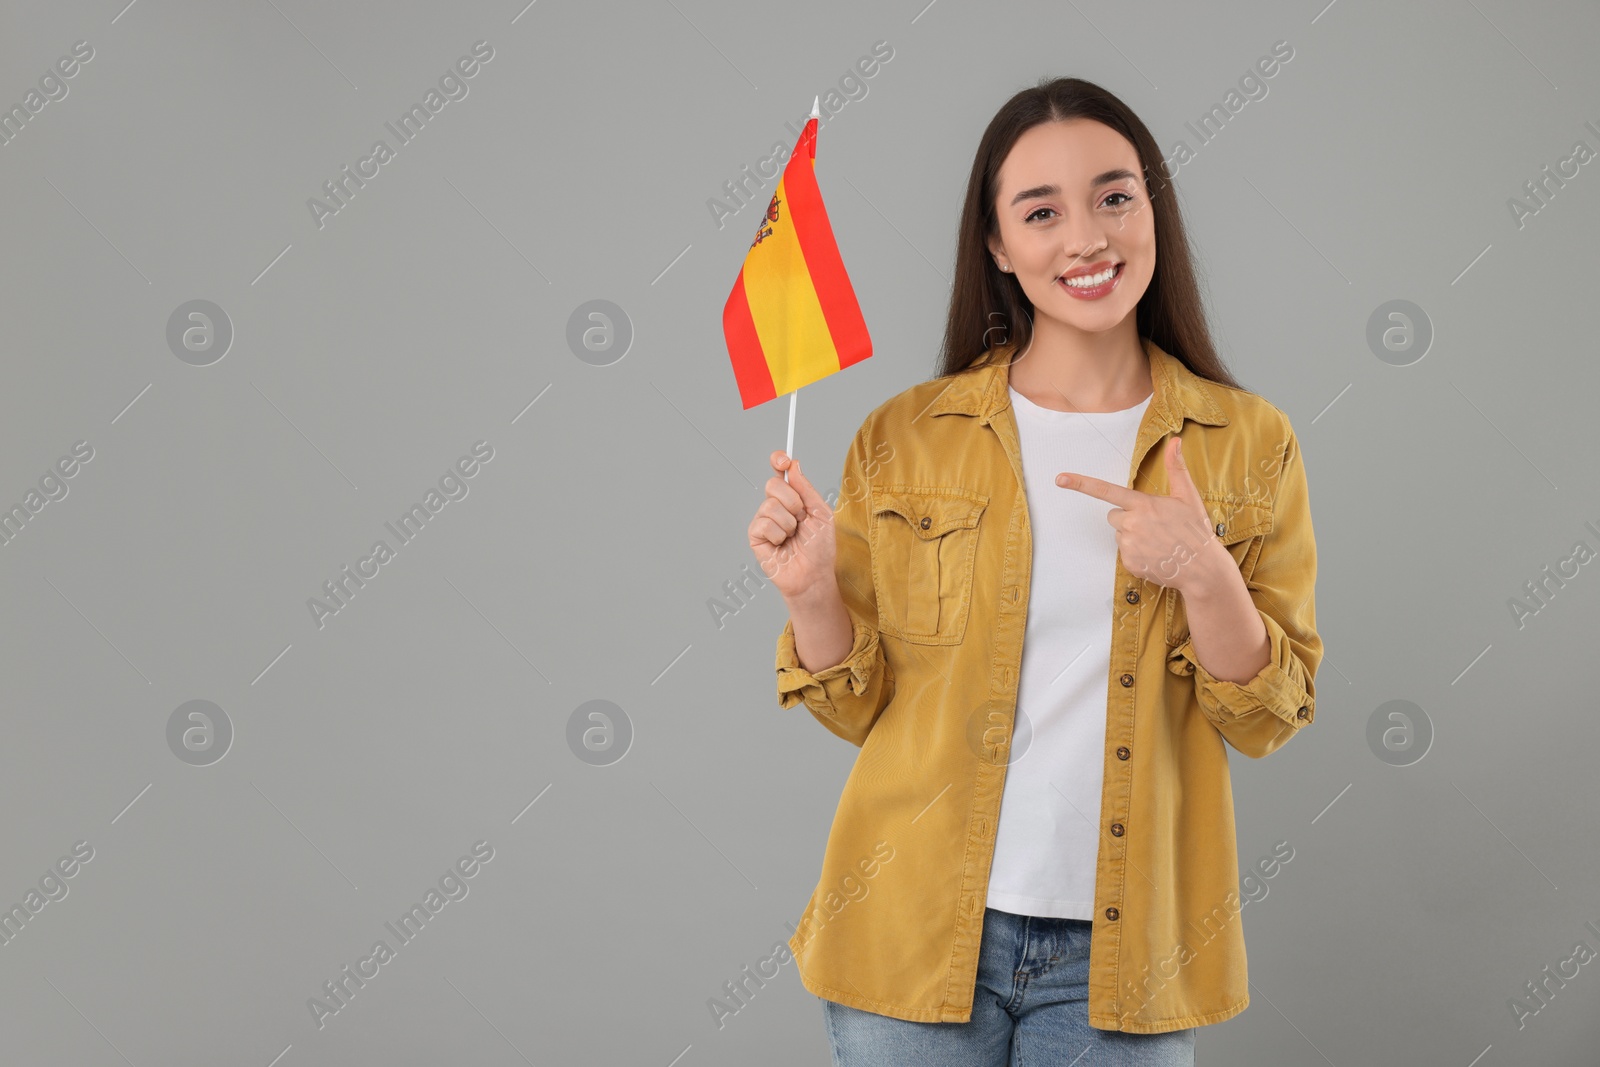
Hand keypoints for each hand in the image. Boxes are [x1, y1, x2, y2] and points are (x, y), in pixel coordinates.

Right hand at [749, 451, 838, 601]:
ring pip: (770, 505)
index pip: (780, 472)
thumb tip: (794, 465)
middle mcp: (776, 506)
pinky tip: (781, 545)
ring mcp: (764, 520)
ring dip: (788, 523)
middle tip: (801, 519)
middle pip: (773, 485)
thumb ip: (806, 488)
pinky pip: (763, 523)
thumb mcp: (821, 513)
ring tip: (793, 537)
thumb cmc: (820, 548)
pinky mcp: (756, 536)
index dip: (778, 461)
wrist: (814, 575)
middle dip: (793, 502)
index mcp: (792, 497)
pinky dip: (778, 534)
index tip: (783, 460)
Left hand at [1056, 435, 1223, 591]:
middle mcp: (1132, 524)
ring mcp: (1129, 545)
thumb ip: (1177, 468)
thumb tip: (1175, 441)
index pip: (1106, 491)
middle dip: (1127, 516)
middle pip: (1113, 515)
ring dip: (1133, 535)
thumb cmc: (1195, 530)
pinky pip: (1124, 552)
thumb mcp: (1188, 496)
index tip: (1060, 479)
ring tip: (1158, 540)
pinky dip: (1137, 552)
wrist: (1202, 568)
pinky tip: (1155, 553)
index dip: (1081, 483)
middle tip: (1153, 524)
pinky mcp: (1129, 562)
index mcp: (1143, 505)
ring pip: (1119, 533)